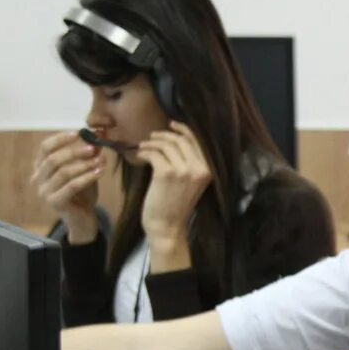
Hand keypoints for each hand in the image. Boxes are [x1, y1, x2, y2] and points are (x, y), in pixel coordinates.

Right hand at [32, 131, 102, 242]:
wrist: (83, 219)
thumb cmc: (82, 194)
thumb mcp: (85, 171)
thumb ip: (89, 156)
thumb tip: (97, 137)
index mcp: (40, 168)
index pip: (45, 148)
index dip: (60, 139)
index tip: (78, 133)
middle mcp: (38, 179)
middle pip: (53, 159)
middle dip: (74, 152)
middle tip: (93, 148)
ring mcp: (44, 192)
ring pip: (63, 172)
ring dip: (84, 164)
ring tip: (100, 161)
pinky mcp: (54, 202)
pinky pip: (71, 186)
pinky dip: (87, 177)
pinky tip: (100, 172)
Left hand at [137, 121, 210, 258]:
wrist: (167, 225)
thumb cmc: (176, 204)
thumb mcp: (191, 182)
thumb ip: (190, 162)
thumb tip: (175, 138)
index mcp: (208, 169)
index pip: (196, 141)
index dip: (182, 129)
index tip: (171, 125)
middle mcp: (198, 168)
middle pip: (180, 140)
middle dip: (164, 135)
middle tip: (152, 137)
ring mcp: (183, 170)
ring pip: (166, 145)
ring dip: (152, 143)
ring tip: (144, 146)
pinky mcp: (166, 173)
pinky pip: (154, 153)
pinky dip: (145, 152)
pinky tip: (140, 156)